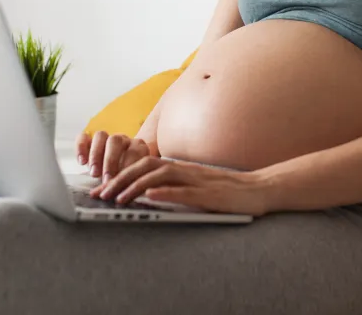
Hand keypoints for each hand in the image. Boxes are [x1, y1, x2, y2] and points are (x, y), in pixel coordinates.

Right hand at [75, 131, 151, 181]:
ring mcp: (105, 139)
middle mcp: (122, 139)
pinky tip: (82, 162)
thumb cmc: (130, 180)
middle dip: (110, 161)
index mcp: (138, 146)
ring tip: (94, 174)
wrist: (118, 176)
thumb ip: (131, 183)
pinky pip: (83, 137)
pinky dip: (80, 147)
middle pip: (115, 140)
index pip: (134, 150)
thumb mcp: (134, 182)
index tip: (123, 183)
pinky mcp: (89, 142)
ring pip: (100, 136)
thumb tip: (128, 192)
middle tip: (106, 180)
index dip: (129, 166)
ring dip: (95, 155)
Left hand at [88, 155, 270, 215]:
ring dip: (136, 185)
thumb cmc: (228, 191)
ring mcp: (198, 180)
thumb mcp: (196, 186)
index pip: (145, 164)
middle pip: (147, 166)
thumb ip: (175, 186)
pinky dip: (165, 191)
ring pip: (160, 175)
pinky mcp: (210, 193)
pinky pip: (184, 190)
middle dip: (121, 178)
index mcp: (181, 167)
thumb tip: (147, 194)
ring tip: (119, 197)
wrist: (259, 189)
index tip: (103, 187)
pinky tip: (150, 196)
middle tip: (101, 193)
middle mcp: (186, 170)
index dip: (121, 173)